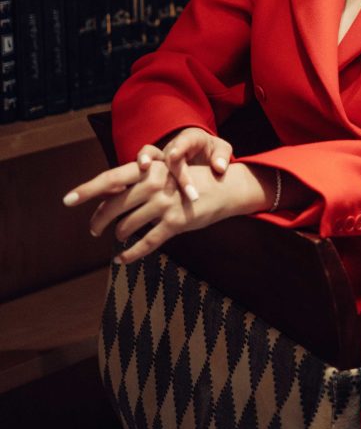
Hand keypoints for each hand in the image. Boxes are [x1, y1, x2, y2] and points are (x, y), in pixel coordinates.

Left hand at [63, 156, 274, 263]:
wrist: (225, 188)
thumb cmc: (191, 181)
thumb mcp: (166, 174)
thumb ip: (140, 182)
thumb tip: (109, 197)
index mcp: (150, 169)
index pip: (111, 179)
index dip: (88, 189)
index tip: (67, 200)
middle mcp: (155, 184)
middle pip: (114, 205)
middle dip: (98, 220)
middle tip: (93, 230)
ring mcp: (165, 204)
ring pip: (128, 226)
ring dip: (119, 235)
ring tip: (118, 237)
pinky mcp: (175, 223)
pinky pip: (146, 243)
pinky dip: (131, 254)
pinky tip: (122, 258)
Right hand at [136, 127, 232, 203]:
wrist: (203, 156)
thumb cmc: (212, 151)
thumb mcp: (221, 149)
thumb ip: (222, 155)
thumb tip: (219, 167)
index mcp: (189, 138)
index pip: (182, 141)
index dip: (176, 148)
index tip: (173, 155)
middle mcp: (171, 146)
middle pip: (164, 155)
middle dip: (165, 169)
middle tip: (167, 182)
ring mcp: (160, 159)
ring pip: (147, 160)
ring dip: (141, 167)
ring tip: (137, 174)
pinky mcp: (153, 172)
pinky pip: (140, 173)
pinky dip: (131, 179)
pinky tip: (125, 190)